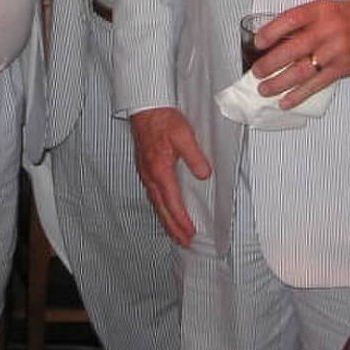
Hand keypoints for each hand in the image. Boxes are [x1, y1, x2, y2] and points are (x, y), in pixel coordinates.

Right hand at [130, 107, 211, 246]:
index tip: (190, 232)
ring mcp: (145, 173)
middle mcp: (150, 176)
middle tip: (184, 241)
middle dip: (173, 227)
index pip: (173, 202)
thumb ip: (195, 157)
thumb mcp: (184, 135)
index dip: (182, 219)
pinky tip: (164, 209)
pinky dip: (160, 207)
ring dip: (166, 220)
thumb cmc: (161, 119)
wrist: (144, 108)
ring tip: (175, 232)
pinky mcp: (145, 168)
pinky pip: (152, 195)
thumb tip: (204, 175)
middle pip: (162, 209)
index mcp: (160, 170)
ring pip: (156, 204)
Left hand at [251, 0, 349, 108]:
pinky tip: (286, 101)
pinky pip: (316, 85)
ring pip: (302, 71)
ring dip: (279, 83)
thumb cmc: (348, 16)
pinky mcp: (341, 69)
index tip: (258, 42)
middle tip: (257, 71)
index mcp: (319, 11)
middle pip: (293, 49)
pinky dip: (299, 95)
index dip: (271, 31)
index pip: (290, 20)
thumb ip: (300, 21)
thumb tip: (272, 37)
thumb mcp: (323, 8)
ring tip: (264, 89)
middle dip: (270, 63)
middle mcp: (327, 31)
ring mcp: (334, 52)